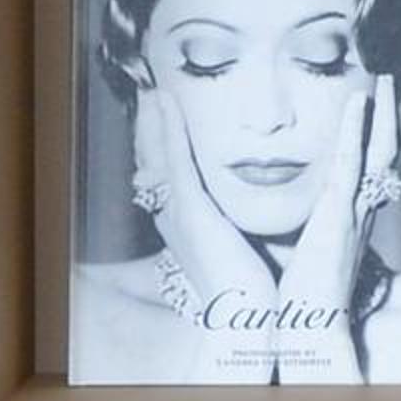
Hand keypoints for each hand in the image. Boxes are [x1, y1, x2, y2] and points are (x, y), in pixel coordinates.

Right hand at [132, 81, 277, 367]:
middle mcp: (174, 213)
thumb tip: (245, 202)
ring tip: (151, 86)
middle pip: (156, 159)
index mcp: (187, 220)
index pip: (168, 170)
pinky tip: (162, 102)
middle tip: (149, 90)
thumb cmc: (251, 283)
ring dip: (153, 118)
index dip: (161, 140)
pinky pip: (174, 161)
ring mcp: (179, 210)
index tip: (162, 109)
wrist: (249, 315)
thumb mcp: (240, 241)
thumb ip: (236, 218)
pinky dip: (166, 130)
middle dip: (151, 126)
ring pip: (160, 153)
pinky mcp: (189, 210)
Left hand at [275, 76, 400, 380]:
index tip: (369, 108)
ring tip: (381, 80)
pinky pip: (352, 164)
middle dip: (386, 117)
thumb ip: (288, 225)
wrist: (300, 328)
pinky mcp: (337, 215)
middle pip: (382, 154)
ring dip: (381, 113)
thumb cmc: (293, 297)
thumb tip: (262, 210)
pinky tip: (358, 102)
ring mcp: (351, 212)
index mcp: (346, 220)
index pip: (365, 170)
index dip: (371, 138)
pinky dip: (357, 130)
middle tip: (384, 83)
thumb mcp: (294, 252)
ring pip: (377, 152)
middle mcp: (357, 212)